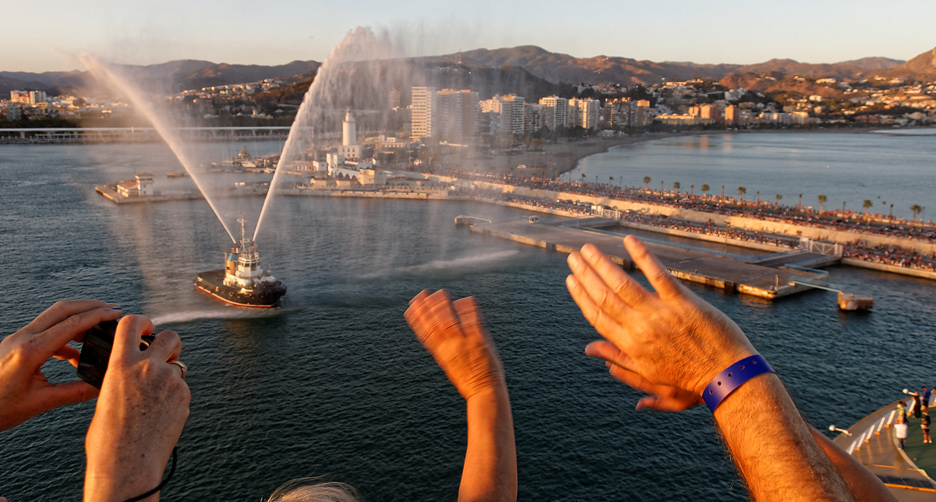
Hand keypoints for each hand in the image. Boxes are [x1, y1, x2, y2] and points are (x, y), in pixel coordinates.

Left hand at [0, 300, 120, 430]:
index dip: (97, 316)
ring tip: (98, 330)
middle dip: (90, 306)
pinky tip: (74, 354)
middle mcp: (23, 338)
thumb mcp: (40, 403)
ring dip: (78, 317)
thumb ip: (74, 392)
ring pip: (53, 316)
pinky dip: (64, 335)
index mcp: (31, 351)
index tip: (116, 313)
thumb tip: (102, 387)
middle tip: (112, 311)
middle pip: (62, 309)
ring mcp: (17, 338)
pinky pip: (45, 330)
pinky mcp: (15, 344)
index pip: (71, 324)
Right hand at [85, 315, 189, 501]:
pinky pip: (182, 387)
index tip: (146, 328)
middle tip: (161, 357)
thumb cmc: (108, 437)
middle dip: (168, 344)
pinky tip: (161, 414)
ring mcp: (170, 381)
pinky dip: (174, 395)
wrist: (127, 464)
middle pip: (170, 336)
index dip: (142, 321)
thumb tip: (133, 370)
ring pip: (178, 365)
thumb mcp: (106, 396)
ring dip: (170, 373)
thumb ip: (123, 375)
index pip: (131, 323)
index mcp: (121, 364)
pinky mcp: (184, 396)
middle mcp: (148, 367)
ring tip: (155, 396)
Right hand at [404, 290, 504, 400]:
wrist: (485, 392)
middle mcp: (451, 347)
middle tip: (421, 295)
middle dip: (428, 308)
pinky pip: (473, 322)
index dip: (418, 319)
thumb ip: (445, 350)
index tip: (411, 307)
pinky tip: (466, 299)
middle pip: (436, 324)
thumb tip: (439, 338)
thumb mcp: (451, 366)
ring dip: (444, 306)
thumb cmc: (469, 381)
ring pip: (451, 321)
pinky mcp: (480, 341)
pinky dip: (468, 310)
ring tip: (439, 293)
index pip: (426, 333)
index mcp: (442, 354)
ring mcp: (465, 343)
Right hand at [566, 236, 756, 397]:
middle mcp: (640, 329)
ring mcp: (661, 314)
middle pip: (604, 297)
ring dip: (602, 264)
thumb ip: (619, 362)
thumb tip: (589, 350)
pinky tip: (629, 240)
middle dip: (586, 275)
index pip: (597, 317)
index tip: (571, 280)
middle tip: (573, 257)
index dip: (581, 297)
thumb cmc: (690, 382)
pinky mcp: (683, 302)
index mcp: (631, 346)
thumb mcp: (650, 378)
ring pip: (623, 285)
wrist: (727, 377)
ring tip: (588, 249)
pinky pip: (658, 275)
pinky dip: (643, 256)